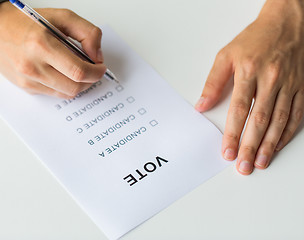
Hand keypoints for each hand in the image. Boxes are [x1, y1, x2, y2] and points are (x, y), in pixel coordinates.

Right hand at [0, 2, 106, 98]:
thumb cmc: (26, 21)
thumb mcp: (61, 16)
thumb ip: (86, 33)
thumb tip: (97, 56)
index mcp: (42, 45)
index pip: (78, 71)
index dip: (96, 73)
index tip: (100, 68)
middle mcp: (33, 66)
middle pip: (74, 87)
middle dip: (90, 81)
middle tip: (92, 71)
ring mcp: (28, 79)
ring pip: (66, 93)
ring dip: (78, 85)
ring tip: (77, 71)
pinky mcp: (25, 87)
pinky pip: (53, 93)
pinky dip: (63, 86)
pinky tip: (61, 73)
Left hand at [195, 0, 303, 174]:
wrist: (287, 24)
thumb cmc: (254, 39)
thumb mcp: (225, 55)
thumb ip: (213, 82)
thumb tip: (201, 106)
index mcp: (248, 72)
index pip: (238, 110)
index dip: (232, 134)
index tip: (227, 152)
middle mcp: (270, 80)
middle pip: (259, 120)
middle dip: (251, 146)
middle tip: (244, 166)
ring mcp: (288, 84)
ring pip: (279, 121)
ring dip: (270, 145)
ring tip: (261, 162)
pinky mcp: (301, 87)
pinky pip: (296, 114)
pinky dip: (288, 133)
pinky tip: (279, 145)